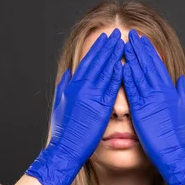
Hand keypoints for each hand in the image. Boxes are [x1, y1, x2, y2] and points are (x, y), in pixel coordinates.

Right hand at [26, 29, 124, 184]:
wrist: (65, 149)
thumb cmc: (63, 130)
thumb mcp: (60, 103)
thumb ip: (65, 86)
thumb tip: (69, 73)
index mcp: (72, 86)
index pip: (87, 61)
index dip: (97, 49)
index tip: (105, 38)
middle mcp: (81, 88)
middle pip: (97, 62)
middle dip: (108, 47)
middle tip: (118, 34)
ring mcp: (90, 97)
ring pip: (105, 72)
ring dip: (114, 56)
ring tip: (124, 44)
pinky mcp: (100, 109)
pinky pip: (110, 89)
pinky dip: (116, 76)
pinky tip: (123, 66)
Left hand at [122, 29, 184, 184]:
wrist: (173, 154)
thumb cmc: (178, 137)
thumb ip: (181, 93)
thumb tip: (179, 80)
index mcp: (170, 92)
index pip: (158, 66)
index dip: (150, 52)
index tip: (143, 41)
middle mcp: (161, 93)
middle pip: (148, 65)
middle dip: (139, 49)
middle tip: (131, 35)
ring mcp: (151, 100)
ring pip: (140, 74)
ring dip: (131, 58)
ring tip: (124, 44)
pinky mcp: (141, 110)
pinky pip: (133, 90)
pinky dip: (128, 76)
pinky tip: (122, 65)